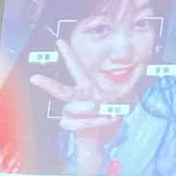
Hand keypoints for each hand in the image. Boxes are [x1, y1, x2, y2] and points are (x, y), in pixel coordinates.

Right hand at [30, 41, 123, 170]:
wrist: (99, 133)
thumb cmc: (107, 110)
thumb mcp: (122, 94)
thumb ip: (132, 79)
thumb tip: (141, 68)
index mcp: (86, 86)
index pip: (75, 68)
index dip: (68, 55)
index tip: (60, 42)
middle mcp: (75, 97)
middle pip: (59, 90)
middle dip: (47, 84)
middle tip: (34, 78)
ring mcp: (69, 111)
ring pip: (72, 109)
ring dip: (90, 110)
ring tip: (103, 110)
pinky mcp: (67, 124)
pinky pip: (76, 123)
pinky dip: (93, 121)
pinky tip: (104, 119)